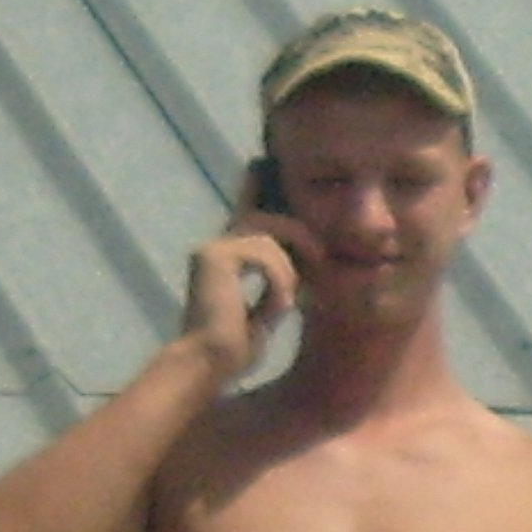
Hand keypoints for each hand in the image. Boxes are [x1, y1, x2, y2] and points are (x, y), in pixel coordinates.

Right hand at [180, 165, 315, 376]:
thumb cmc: (233, 350)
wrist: (210, 363)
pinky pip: (266, 252)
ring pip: (271, 235)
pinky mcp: (216, 256)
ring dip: (290, 267)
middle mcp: (213, 248)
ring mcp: (212, 249)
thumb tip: (296, 277)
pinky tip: (278, 305)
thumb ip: (276, 289)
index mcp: (222, 260)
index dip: (255, 187)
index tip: (263, 169)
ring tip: (293, 298)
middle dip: (300, 237)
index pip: (246, 213)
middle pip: (267, 219)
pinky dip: (280, 279)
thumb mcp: (264, 313)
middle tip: (322, 260)